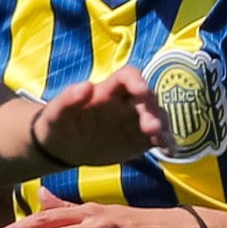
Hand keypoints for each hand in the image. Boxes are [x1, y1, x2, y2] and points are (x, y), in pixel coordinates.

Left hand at [26, 67, 168, 168]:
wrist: (63, 147)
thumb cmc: (58, 124)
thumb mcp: (56, 114)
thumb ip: (68, 100)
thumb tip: (85, 86)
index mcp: (107, 90)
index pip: (128, 76)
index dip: (137, 80)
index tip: (142, 91)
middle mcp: (126, 102)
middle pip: (147, 99)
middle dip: (152, 110)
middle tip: (152, 128)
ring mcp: (135, 120)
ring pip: (156, 117)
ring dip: (162, 126)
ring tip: (162, 140)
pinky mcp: (140, 138)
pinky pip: (157, 137)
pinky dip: (166, 142)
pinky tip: (170, 151)